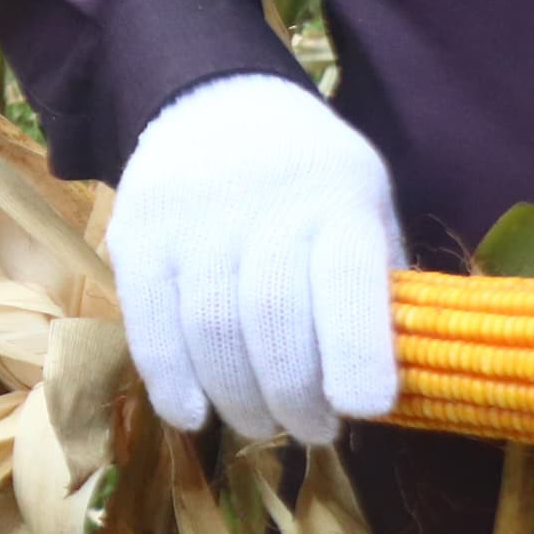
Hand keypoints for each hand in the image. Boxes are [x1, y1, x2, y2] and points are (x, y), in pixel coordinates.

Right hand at [106, 70, 401, 444]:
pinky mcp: (136, 233)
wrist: (216, 102)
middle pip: (272, 318)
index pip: (348, 279)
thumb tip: (397, 389)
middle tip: (313, 430)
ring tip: (261, 424)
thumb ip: (377, 286)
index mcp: (337, 196)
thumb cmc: (311, 179)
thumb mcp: (365, 205)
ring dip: (238, 398)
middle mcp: (263, 203)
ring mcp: (191, 218)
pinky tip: (192, 413)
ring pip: (210, 328)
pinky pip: (148, 320)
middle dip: (294, 396)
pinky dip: (169, 379)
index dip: (355, 351)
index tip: (362, 410)